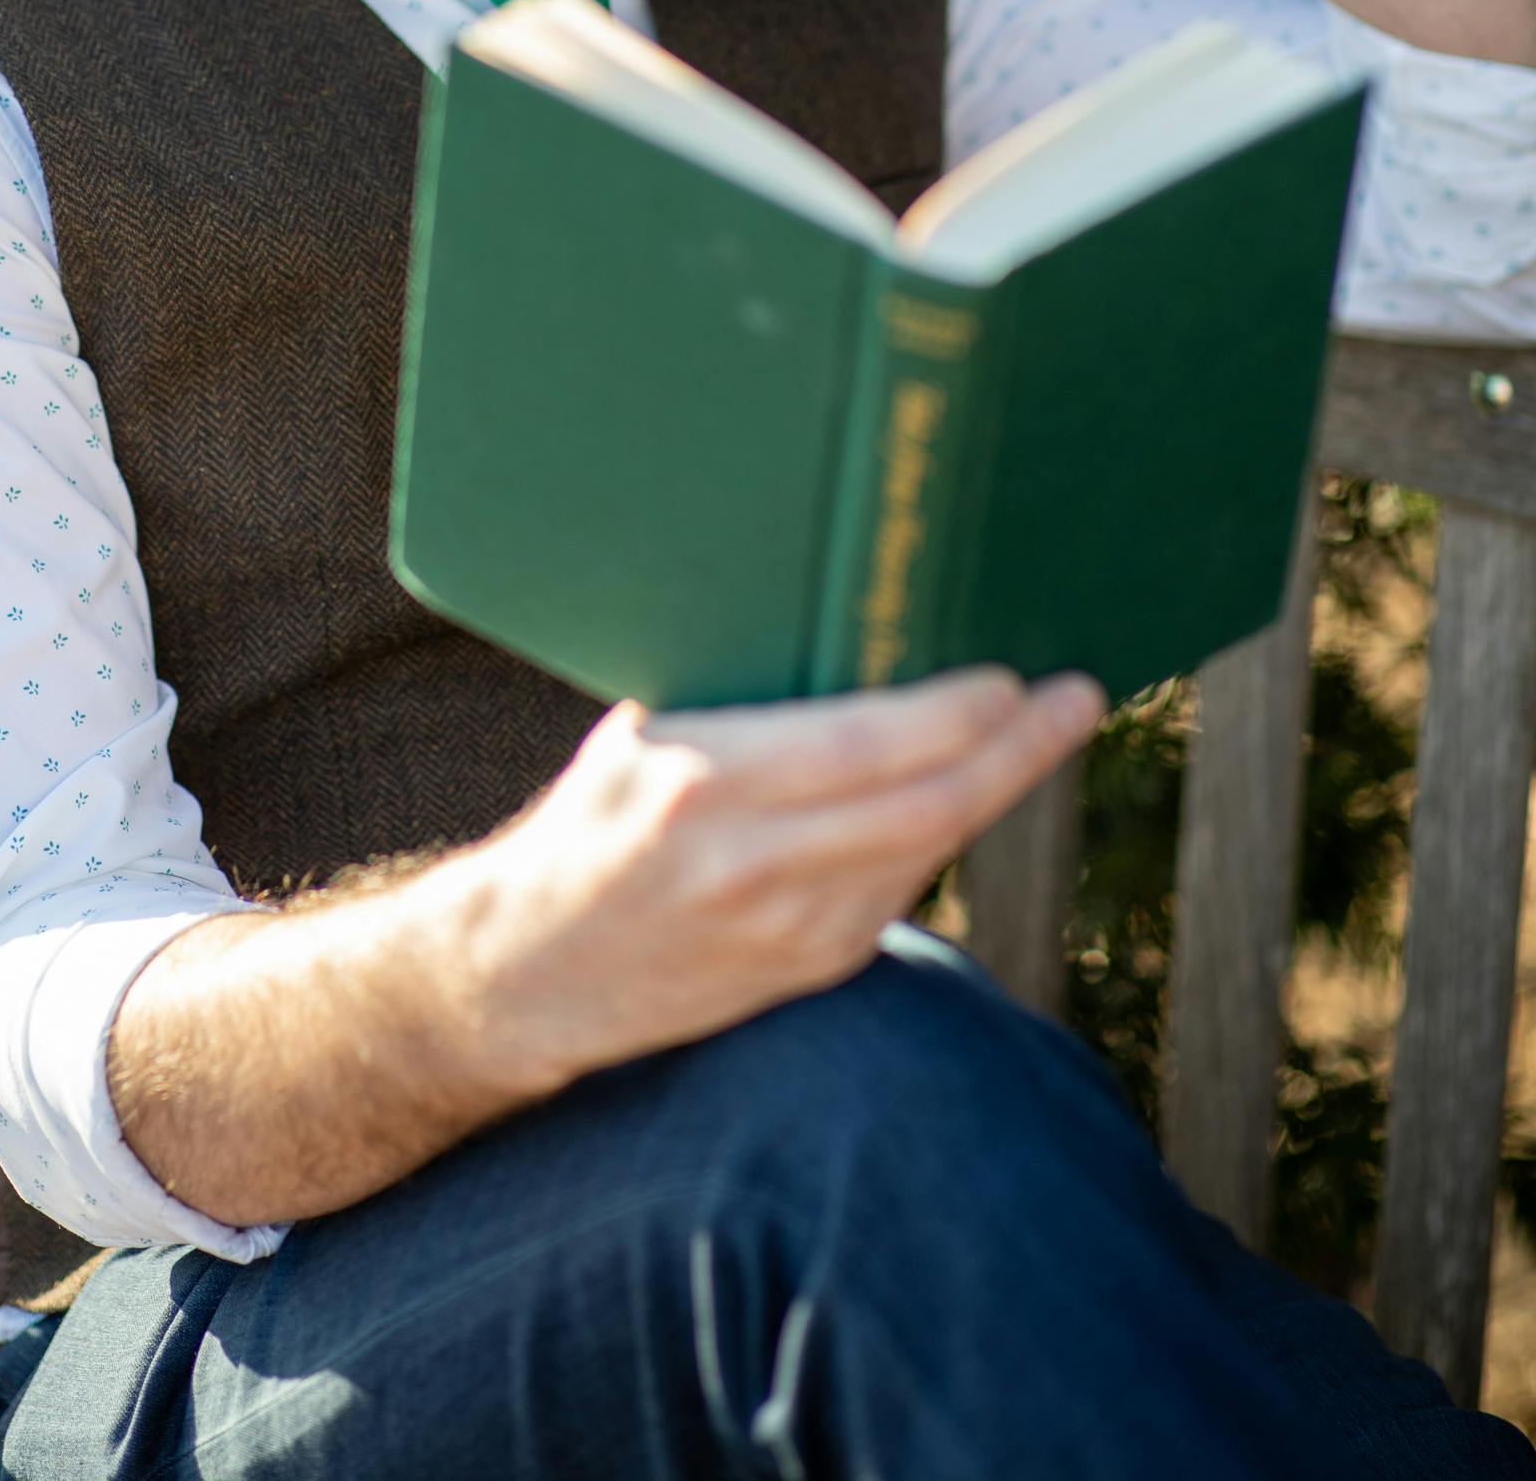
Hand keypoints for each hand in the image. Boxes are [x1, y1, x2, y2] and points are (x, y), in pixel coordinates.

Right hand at [467, 665, 1104, 1093]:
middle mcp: (754, 865)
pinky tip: (969, 790)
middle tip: (1078, 697)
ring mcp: (788, 933)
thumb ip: (746, 704)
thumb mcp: (643, 737)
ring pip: (931, 851)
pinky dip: (944, 832)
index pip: (870, 747)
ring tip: (1042, 731)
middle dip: (1021, 750)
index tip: (1015, 675)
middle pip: (934, 808)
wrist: (526, 972)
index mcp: (704, 783)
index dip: (961, 714)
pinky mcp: (808, 972)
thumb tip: (859, 630)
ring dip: (996, 789)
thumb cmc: (591, 821)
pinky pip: (902, 887)